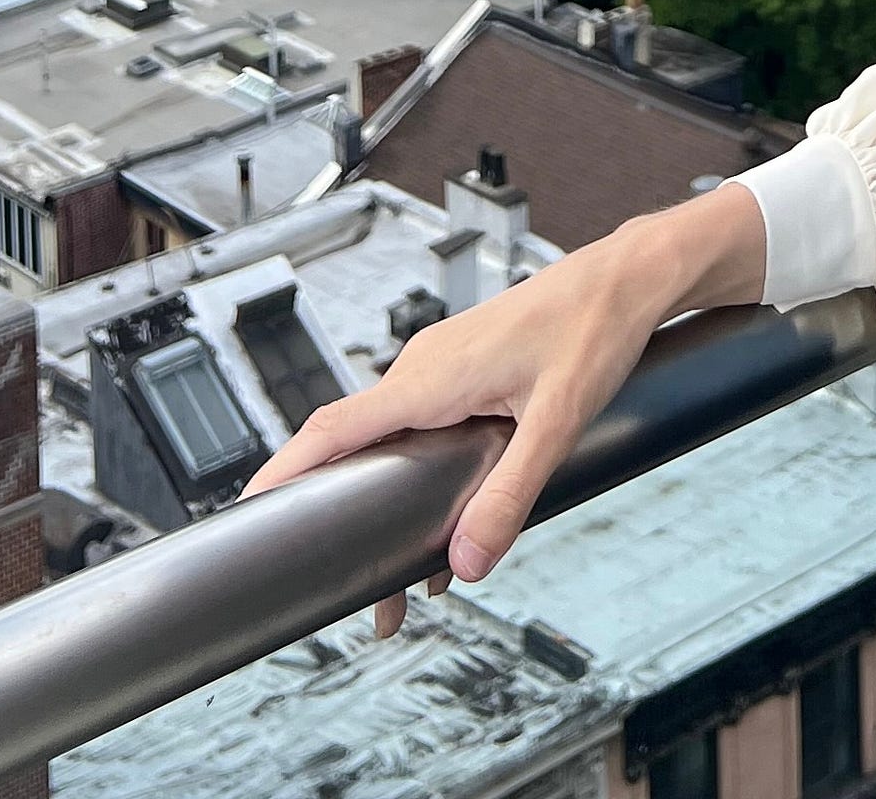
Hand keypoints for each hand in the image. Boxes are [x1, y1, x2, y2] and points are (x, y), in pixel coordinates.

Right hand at [241, 179, 767, 637]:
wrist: (628, 276)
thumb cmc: (594, 329)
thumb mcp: (556, 423)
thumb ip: (509, 494)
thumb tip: (466, 562)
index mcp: (430, 376)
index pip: (333, 428)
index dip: (284, 473)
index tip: (246, 516)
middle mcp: (424, 368)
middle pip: (357, 451)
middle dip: (343, 521)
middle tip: (361, 599)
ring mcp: (443, 366)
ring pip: (391, 442)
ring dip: (386, 503)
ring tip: (408, 582)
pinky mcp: (465, 370)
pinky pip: (420, 426)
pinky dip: (416, 474)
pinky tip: (447, 520)